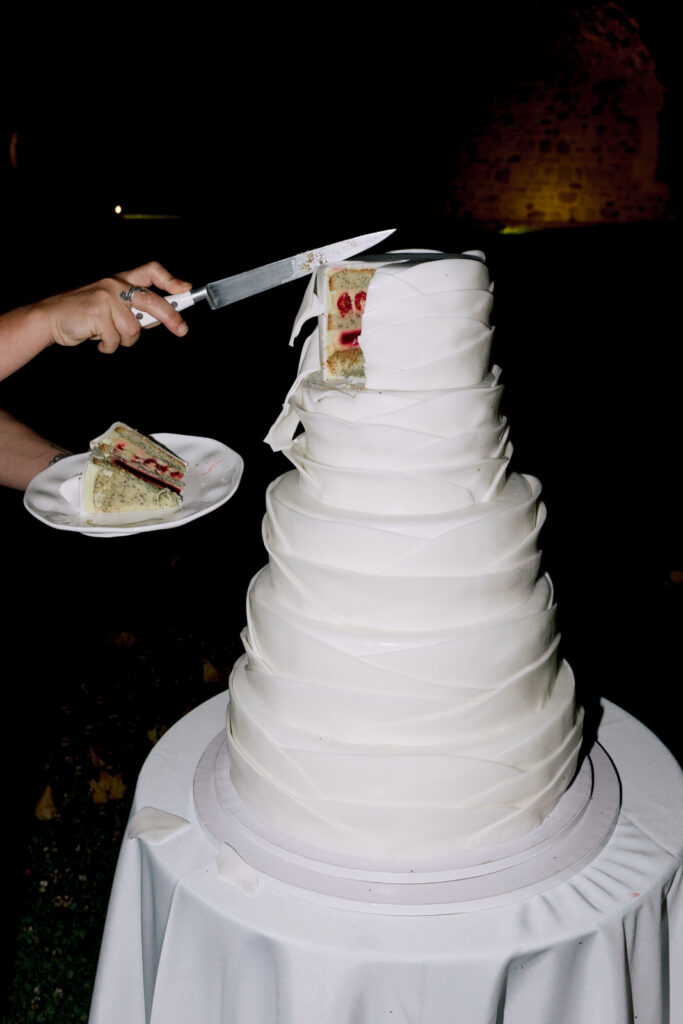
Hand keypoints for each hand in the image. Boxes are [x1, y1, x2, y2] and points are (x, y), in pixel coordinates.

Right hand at [37, 262, 192, 353]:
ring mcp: (106, 298)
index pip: (151, 271)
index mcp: (121, 280)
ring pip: (134, 330)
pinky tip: (97, 340)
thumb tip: (165, 319)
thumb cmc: (84, 315)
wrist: (50, 318)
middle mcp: (115, 285)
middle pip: (153, 301)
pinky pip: (117, 340)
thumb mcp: (111, 307)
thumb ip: (135, 310)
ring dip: (123, 341)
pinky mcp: (98, 313)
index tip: (186, 290)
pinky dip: (109, 347)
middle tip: (182, 330)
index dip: (171, 280)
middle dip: (171, 317)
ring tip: (108, 337)